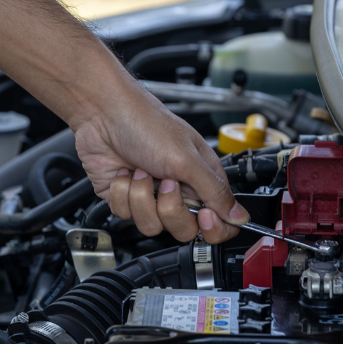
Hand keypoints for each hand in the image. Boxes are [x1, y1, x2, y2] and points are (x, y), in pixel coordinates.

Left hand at [72, 77, 248, 243]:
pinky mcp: (124, 197)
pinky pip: (125, 215)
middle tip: (166, 183)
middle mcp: (178, 190)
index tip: (202, 216)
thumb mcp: (187, 159)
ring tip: (141, 170)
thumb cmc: (147, 123)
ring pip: (151, 225)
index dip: (212, 227)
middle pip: (184, 229)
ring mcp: (150, 195)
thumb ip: (215, 192)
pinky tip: (123, 172)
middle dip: (170, 208)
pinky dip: (121, 192)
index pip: (219, 221)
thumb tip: (239, 216)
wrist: (103, 113)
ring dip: (141, 196)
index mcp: (202, 179)